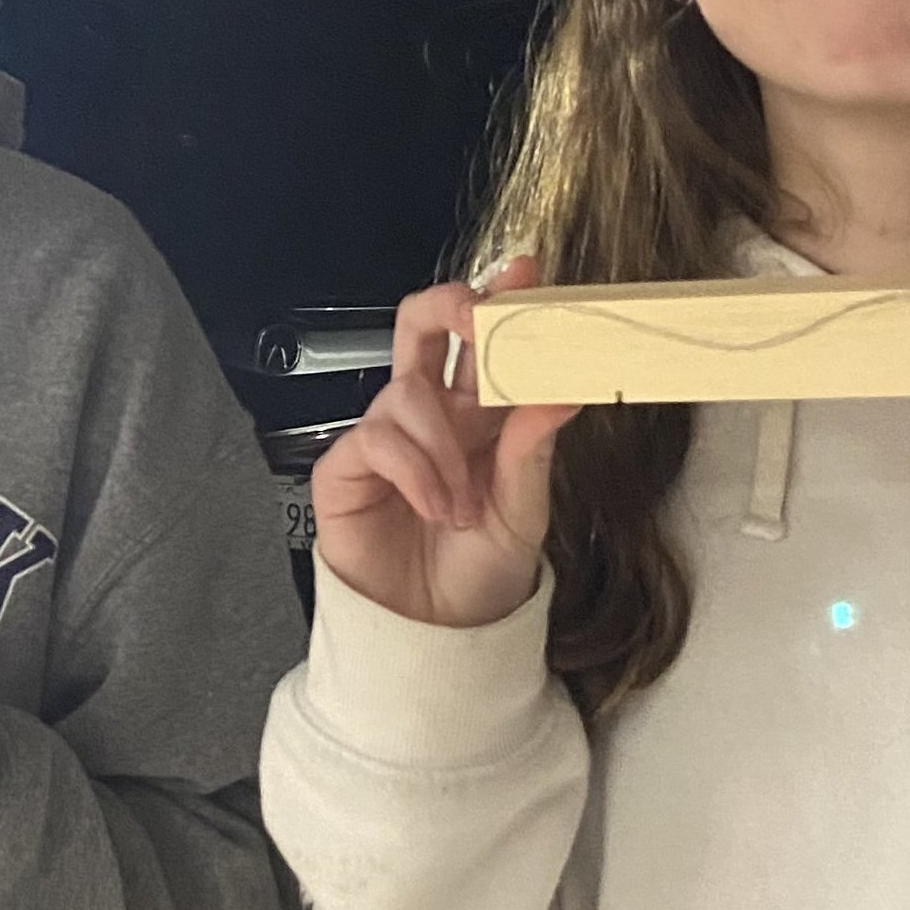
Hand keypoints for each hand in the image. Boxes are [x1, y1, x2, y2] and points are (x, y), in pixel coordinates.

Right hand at [311, 257, 579, 626]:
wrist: (436, 637)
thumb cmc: (479, 572)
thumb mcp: (523, 511)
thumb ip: (533, 449)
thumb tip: (563, 389)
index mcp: (479, 414)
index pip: (486, 340)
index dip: (502, 298)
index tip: (528, 272)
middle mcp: (431, 414)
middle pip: (422, 323)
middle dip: (448, 306)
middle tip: (478, 319)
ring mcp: (386, 436)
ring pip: (407, 391)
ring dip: (444, 447)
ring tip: (463, 505)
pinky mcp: (347, 467)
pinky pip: (376, 438)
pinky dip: (415, 471)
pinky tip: (436, 508)